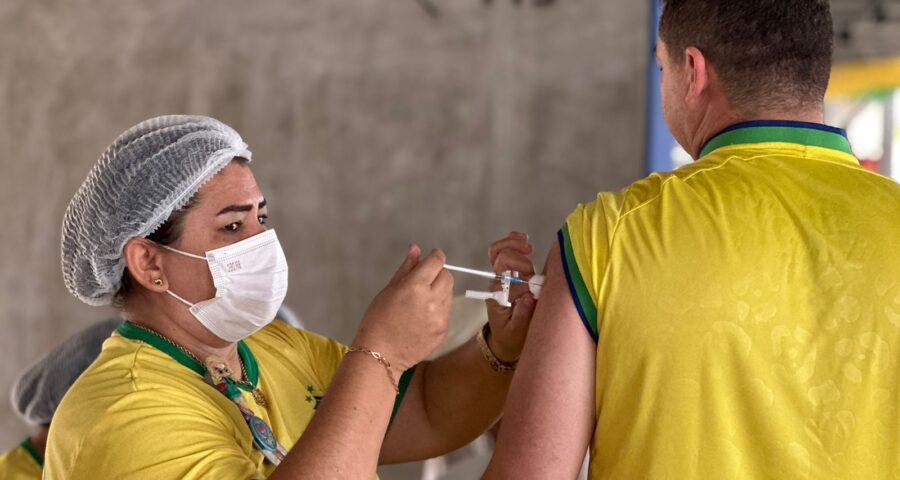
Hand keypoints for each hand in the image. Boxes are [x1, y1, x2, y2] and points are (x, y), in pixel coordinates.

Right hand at [353, 245, 453, 371]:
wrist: (381, 355)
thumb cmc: (378, 320)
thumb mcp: (388, 290)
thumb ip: (407, 268)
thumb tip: (416, 248)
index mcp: (415, 287)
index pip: (437, 262)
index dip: (435, 257)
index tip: (431, 258)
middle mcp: (431, 300)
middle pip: (448, 276)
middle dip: (438, 273)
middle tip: (424, 280)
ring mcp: (440, 317)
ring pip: (449, 293)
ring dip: (440, 290)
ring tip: (421, 300)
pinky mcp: (443, 330)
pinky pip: (447, 311)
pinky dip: (439, 308)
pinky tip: (423, 315)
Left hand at [485, 232, 536, 361]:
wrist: (506, 342)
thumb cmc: (511, 337)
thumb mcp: (516, 332)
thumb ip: (522, 316)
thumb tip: (529, 295)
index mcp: (498, 294)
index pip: (505, 275)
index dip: (521, 277)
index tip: (531, 288)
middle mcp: (500, 283)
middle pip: (502, 258)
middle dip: (519, 259)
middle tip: (531, 261)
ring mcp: (505, 277)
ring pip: (502, 251)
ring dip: (516, 246)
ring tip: (528, 245)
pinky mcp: (512, 274)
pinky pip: (507, 252)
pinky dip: (515, 242)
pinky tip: (524, 239)